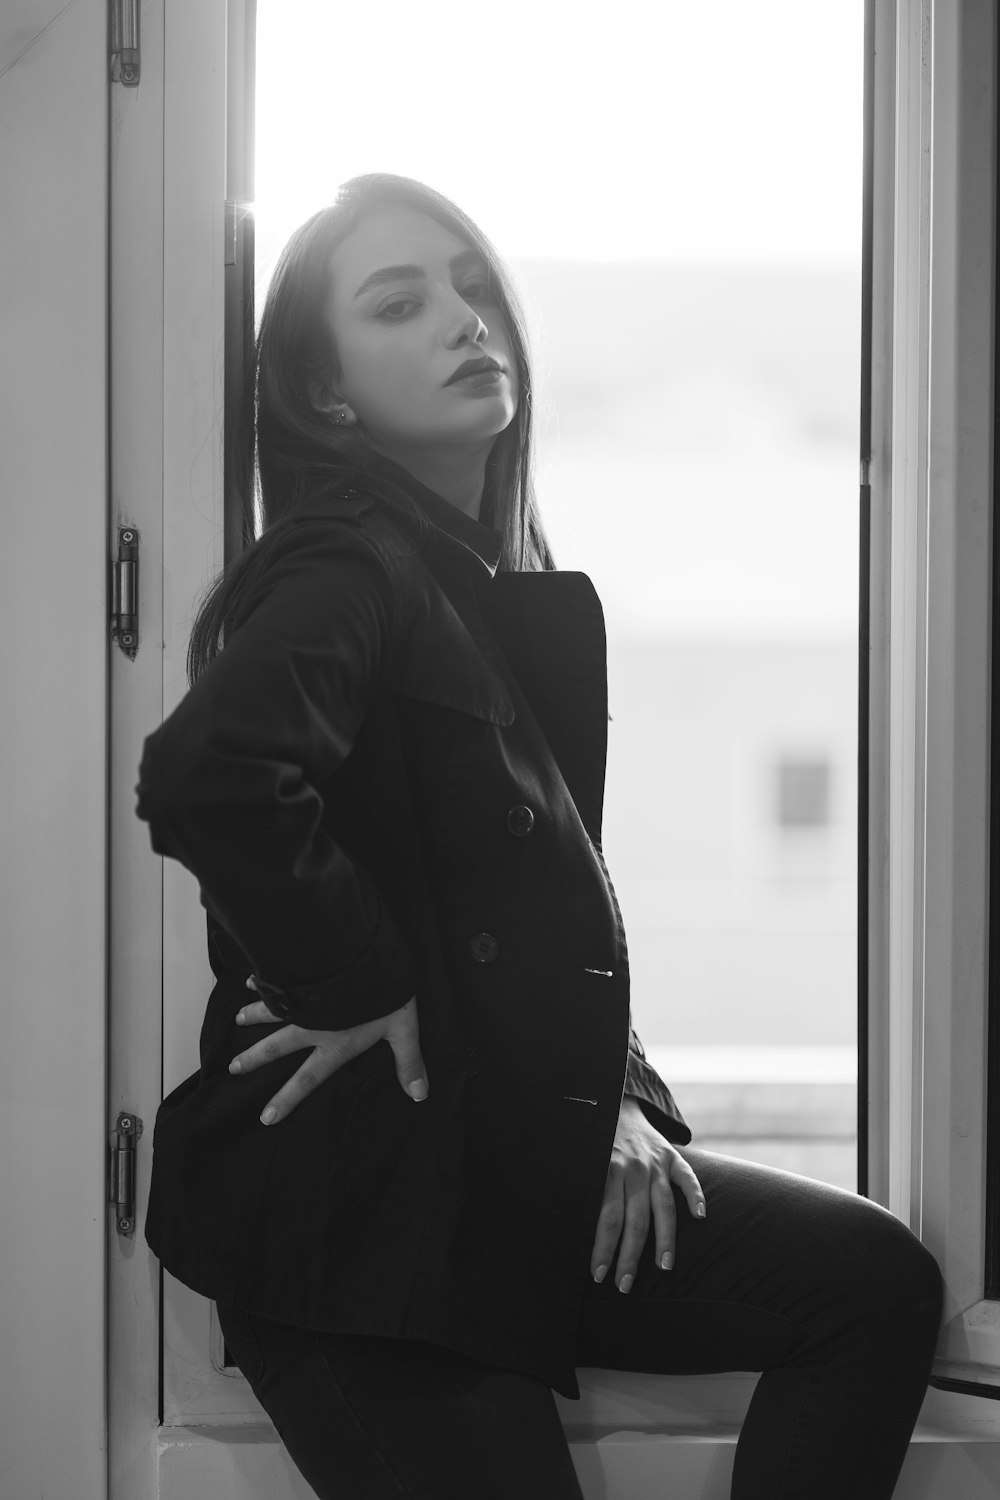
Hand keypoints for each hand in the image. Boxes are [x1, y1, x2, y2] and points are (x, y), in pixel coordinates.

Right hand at [228, 991, 426, 1124]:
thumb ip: (409, 1062)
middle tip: (233, 1068)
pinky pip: (277, 981)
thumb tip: (419, 1094)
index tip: (266, 1117)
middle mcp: (313, 1027)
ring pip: (272, 1012)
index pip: (307, 1079)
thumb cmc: (386, 995)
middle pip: (277, 1047)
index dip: (287, 1099)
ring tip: (237, 1020)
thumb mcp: (404, 1030)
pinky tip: (250, 978)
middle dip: (255, 1059)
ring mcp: (304, 1001)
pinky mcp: (302, 977)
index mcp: (335, 1045)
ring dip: (253, 1017)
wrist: (366, 958)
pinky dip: (262, 981)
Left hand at [591, 1095, 704, 1291]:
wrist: (616, 1104)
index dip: (603, 1249)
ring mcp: (655, 1162)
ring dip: (665, 1240)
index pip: (606, 1218)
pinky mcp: (672, 1156)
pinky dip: (696, 1196)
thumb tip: (561, 1228)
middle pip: (635, 1220)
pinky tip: (700, 1217)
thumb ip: (581, 1191)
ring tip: (664, 1267)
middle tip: (624, 1285)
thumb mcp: (582, 1161)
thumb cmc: (595, 1144)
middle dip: (629, 1256)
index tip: (599, 1276)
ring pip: (663, 1206)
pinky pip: (687, 1177)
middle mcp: (633, 1168)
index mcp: (606, 1171)